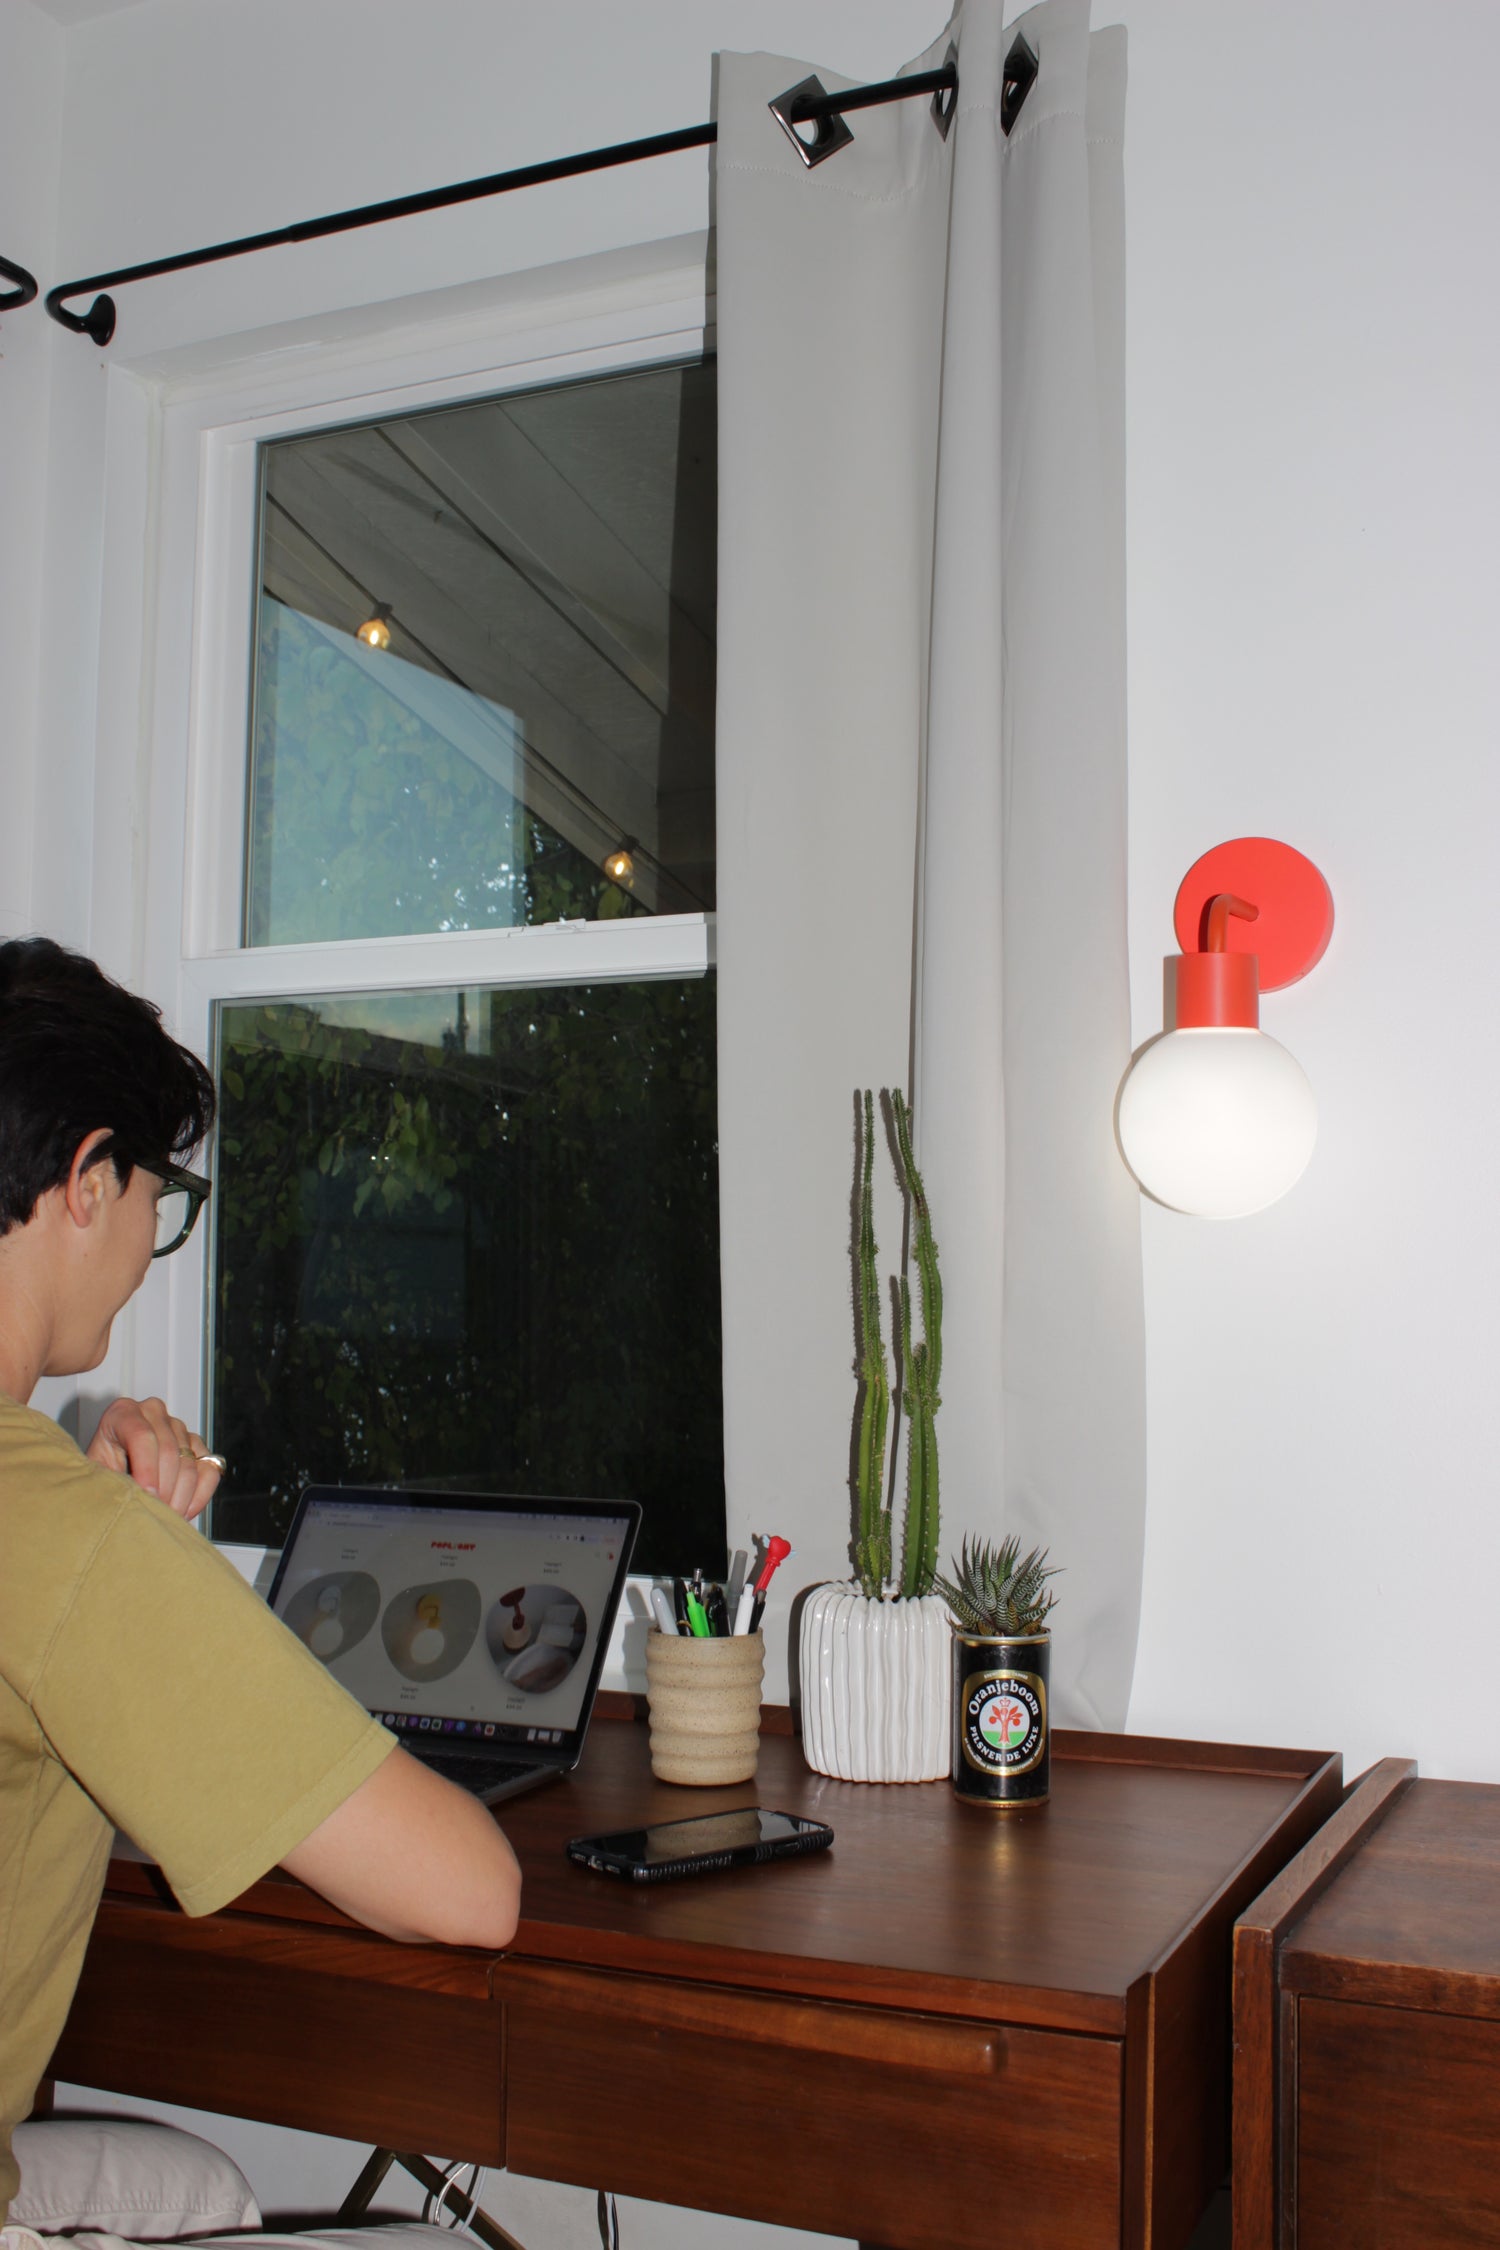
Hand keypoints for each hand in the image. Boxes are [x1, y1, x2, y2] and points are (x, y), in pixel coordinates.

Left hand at [87, 1394, 224, 1521]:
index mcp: (123, 1413)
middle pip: (169, 1451)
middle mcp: (153, 1414)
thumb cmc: (100, 1478)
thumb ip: (111, 1481)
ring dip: (178, 1498)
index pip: (142, 1435)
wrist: (112, 1482)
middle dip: (163, 1489)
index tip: (146, 1496)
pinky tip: (181, 1511)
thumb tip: (133, 1496)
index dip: (146, 1469)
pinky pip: (210, 1471)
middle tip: (153, 1514)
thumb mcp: (95, 1477)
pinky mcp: (197, 1446)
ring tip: (162, 1516)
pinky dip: (199, 1497)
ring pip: (189, 1464)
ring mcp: (178, 1428)